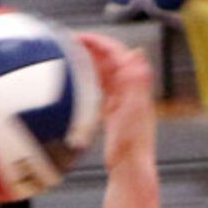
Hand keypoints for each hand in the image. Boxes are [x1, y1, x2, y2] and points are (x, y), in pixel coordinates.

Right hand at [76, 30, 155, 173]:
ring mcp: (123, 100)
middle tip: (71, 42)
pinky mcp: (115, 112)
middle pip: (111, 59)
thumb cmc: (131, 146)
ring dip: (90, 60)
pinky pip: (102, 88)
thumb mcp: (133, 111)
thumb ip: (136, 81)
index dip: (100, 42)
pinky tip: (78, 79)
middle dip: (93, 47)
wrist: (131, 169)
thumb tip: (137, 52)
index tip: (79, 38)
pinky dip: (91, 78)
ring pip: (106, 72)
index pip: (117, 53)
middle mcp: (130, 90)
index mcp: (134, 86)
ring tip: (71, 55)